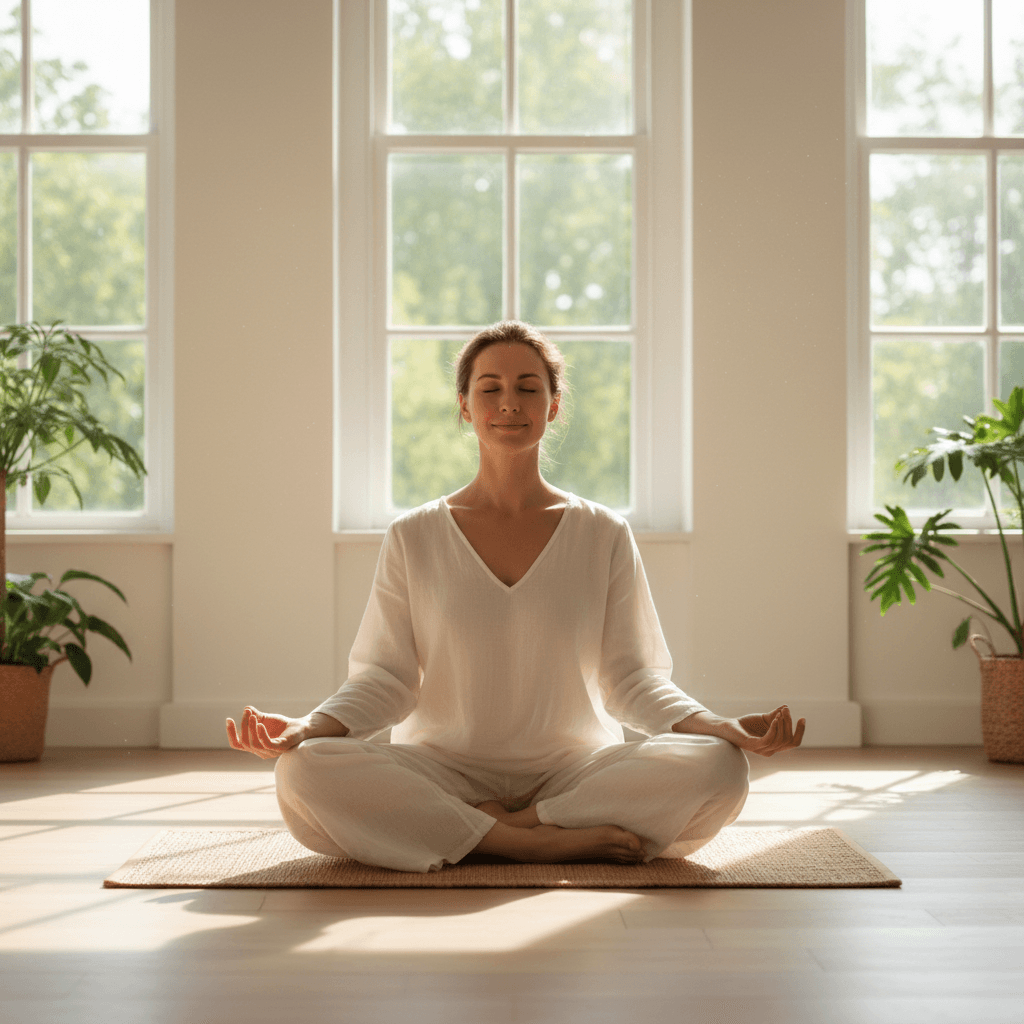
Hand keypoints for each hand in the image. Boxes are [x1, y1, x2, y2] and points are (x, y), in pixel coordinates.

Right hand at [225, 706, 311, 759]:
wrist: (300, 727)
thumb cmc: (281, 726)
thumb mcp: (265, 719)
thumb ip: (255, 715)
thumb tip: (246, 708)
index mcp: (255, 746)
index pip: (237, 744)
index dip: (231, 733)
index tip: (229, 719)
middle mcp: (260, 751)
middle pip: (244, 742)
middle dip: (243, 726)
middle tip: (247, 712)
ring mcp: (270, 752)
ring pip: (253, 744)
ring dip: (250, 729)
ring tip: (253, 716)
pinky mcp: (280, 748)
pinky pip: (267, 744)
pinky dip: (261, 734)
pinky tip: (260, 724)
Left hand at [673, 705, 805, 756]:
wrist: (728, 726)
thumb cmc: (746, 724)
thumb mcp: (764, 718)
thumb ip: (776, 715)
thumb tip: (786, 707)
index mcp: (774, 746)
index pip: (793, 742)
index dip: (800, 732)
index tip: (802, 718)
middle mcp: (769, 751)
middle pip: (788, 741)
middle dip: (789, 724)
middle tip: (786, 711)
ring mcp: (761, 749)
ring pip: (779, 740)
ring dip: (782, 725)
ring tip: (779, 713)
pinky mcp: (752, 745)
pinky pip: (768, 740)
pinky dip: (773, 729)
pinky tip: (774, 719)